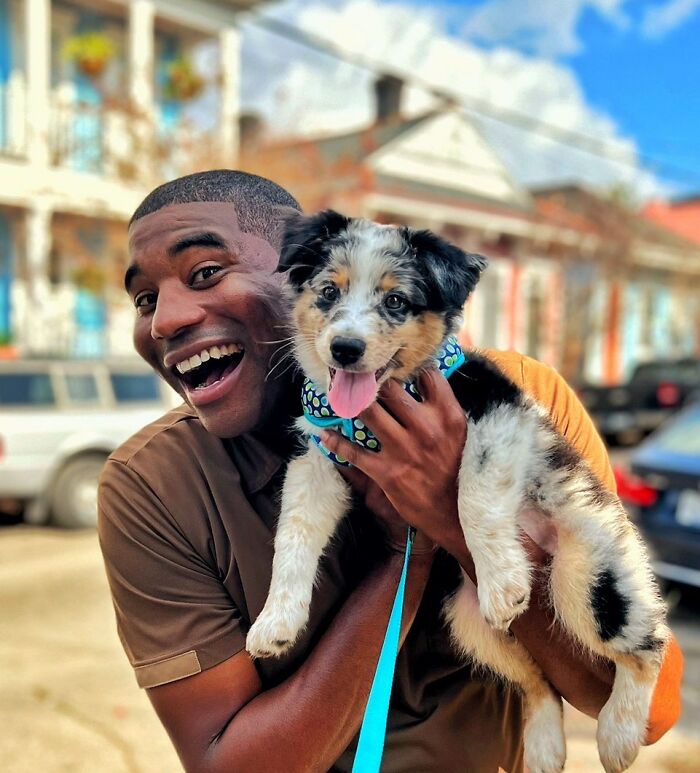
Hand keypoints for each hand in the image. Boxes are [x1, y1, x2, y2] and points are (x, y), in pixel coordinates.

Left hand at [321, 369, 466, 555]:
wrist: (455, 515)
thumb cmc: (458, 470)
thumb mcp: (461, 435)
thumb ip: (443, 408)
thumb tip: (424, 380)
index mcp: (448, 416)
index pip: (427, 376)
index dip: (410, 367)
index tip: (396, 364)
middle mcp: (426, 428)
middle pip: (391, 388)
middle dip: (374, 380)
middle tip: (361, 375)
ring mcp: (404, 450)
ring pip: (369, 412)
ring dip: (353, 403)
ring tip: (343, 397)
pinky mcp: (386, 472)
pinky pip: (354, 452)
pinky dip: (336, 443)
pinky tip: (325, 435)